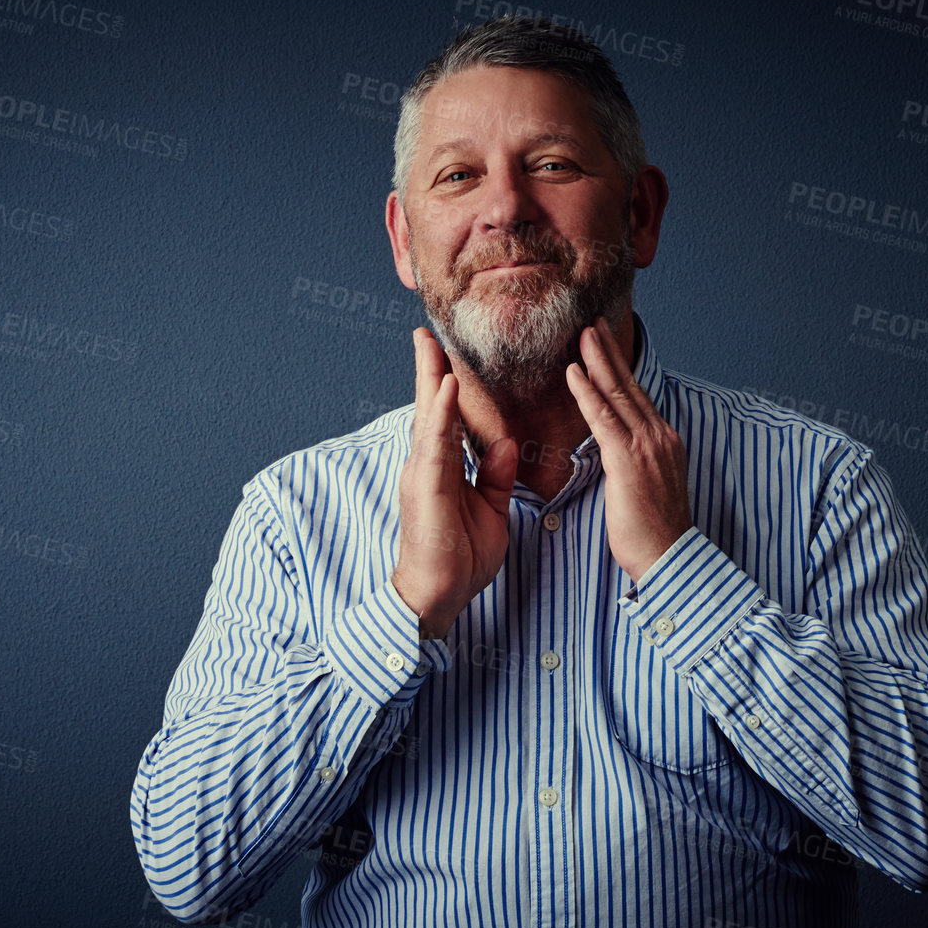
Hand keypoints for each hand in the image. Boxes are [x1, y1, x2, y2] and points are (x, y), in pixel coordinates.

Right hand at [390, 329, 517, 637]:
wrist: (439, 594)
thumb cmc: (460, 557)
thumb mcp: (490, 507)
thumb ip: (494, 474)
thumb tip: (504, 442)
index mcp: (442, 468)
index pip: (445, 419)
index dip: (445, 386)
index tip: (446, 355)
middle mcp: (427, 465)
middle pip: (430, 408)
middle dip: (428, 369)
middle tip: (425, 333)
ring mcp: (422, 474)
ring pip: (428, 417)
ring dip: (430, 379)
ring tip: (430, 345)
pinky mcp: (425, 486)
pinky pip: (435, 443)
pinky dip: (440, 413)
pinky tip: (445, 387)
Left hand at [564, 316, 691, 582]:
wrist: (670, 557)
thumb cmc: (655, 532)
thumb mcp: (648, 487)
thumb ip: (635, 463)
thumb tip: (618, 454)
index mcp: (664, 442)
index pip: (637, 398)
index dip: (619, 369)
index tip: (604, 346)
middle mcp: (659, 436)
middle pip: (629, 386)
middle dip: (609, 352)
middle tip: (592, 323)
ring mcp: (646, 446)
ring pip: (617, 394)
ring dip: (597, 361)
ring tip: (582, 335)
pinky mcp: (628, 460)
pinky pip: (603, 419)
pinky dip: (587, 392)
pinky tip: (574, 373)